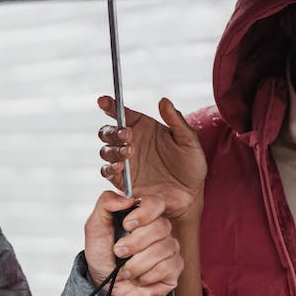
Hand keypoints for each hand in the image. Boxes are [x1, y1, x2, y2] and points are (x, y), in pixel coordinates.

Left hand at [84, 191, 182, 295]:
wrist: (104, 284)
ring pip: (162, 250)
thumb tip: (126, 198)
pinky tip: (138, 278)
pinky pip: (167, 267)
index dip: (143, 214)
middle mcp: (160, 229)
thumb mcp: (95, 226)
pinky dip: (145, 276)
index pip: (155, 203)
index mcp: (143, 215)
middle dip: (134, 244)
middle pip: (159, 227)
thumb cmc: (102, 254)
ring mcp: (170, 248)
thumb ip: (106, 203)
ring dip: (136, 264)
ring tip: (126, 269)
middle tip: (119, 252)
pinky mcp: (174, 268)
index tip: (127, 225)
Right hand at [98, 96, 206, 223]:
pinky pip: (107, 172)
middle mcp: (130, 143)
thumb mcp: (189, 141)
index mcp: (143, 127)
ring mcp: (124, 162)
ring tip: (129, 152)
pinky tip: (120, 166)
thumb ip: (176, 121)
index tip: (103, 100)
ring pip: (105, 151)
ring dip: (113, 149)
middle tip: (127, 134)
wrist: (190, 195)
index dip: (110, 105)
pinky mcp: (122, 181)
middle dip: (113, 131)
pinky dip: (109, 168)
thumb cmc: (191, 166)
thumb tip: (164, 101)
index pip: (122, 113)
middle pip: (108, 132)